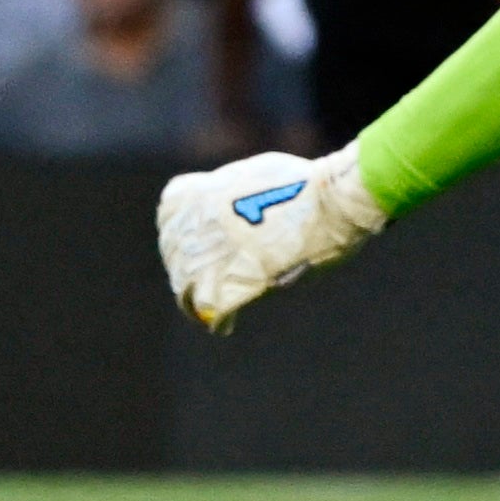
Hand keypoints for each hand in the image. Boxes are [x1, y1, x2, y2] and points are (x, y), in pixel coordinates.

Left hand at [155, 149, 384, 331]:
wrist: (330, 202)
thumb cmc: (307, 186)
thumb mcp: (256, 175)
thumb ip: (232, 192)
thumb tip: (231, 207)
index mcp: (204, 192)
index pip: (168, 213)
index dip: (177, 231)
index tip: (188, 244)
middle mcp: (200, 221)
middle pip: (174, 252)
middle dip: (185, 270)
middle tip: (198, 285)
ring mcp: (215, 251)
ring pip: (185, 285)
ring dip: (194, 299)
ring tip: (206, 310)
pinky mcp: (236, 280)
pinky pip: (211, 308)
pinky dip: (218, 321)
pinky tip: (226, 325)